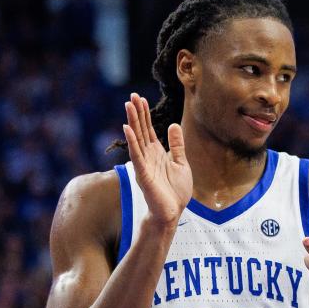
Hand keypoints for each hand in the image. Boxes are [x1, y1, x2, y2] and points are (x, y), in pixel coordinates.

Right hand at [123, 92, 192, 226]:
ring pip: (136, 139)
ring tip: (128, 106)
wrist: (172, 212)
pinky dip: (132, 142)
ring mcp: (144, 164)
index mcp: (156, 153)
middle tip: (131, 96)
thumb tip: (173, 125)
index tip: (140, 98)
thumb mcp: (181, 163)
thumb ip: (177, 145)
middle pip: (140, 130)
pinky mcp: (143, 174)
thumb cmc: (176, 191)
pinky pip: (136, 155)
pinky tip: (127, 129)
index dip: (144, 114)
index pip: (148, 129)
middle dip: (136, 113)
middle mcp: (147, 156)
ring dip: (132, 122)